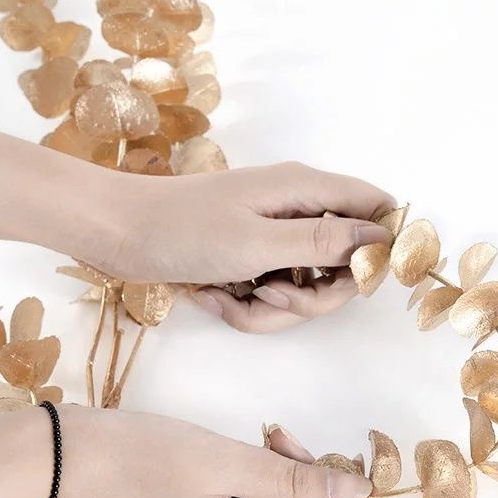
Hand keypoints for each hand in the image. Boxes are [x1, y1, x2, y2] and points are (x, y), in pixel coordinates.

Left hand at [0, 83, 393, 331]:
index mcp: (304, 190)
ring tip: (231, 296)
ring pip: (304, 289)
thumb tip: (381, 236)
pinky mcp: (249, 262)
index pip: (374, 206)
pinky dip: (246, 306)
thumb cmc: (183, 230)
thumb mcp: (257, 241)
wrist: (116, 234)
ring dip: (271, 307)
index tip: (359, 280)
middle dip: (312, 295)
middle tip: (273, 293)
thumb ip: (323, 240)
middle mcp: (294, 212)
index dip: (380, 245)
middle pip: (342, 264)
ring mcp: (271, 240)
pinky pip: (270, 296)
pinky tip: (215, 297)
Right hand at [49, 405, 371, 497]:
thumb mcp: (224, 460)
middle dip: (298, 493)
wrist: (51, 465)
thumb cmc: (136, 458)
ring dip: (270, 492)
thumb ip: (295, 479)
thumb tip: (355, 491)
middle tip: (281, 438)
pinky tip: (231, 465)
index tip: (337, 468)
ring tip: (256, 443)